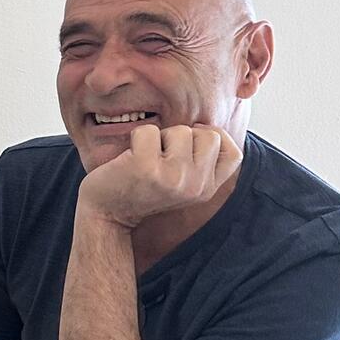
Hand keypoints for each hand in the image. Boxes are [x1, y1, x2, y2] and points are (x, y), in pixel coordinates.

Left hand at [78, 124, 242, 228]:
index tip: (189, 142)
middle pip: (210, 135)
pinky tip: (128, 160)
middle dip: (184, 136)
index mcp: (206, 190)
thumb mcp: (180, 182)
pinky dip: (135, 138)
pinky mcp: (147, 168)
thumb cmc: (141, 189)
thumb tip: (208, 125)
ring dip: (159, 137)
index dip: (215, 137)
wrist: (106, 215)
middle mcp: (195, 186)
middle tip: (161, 154)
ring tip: (144, 158)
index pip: (233, 153)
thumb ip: (200, 162)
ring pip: (180, 130)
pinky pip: (148, 131)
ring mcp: (173, 177)